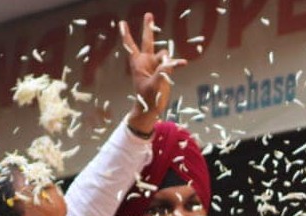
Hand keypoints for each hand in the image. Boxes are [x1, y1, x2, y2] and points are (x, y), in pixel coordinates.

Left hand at [121, 12, 185, 134]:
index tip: (122, 22)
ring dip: (168, 59)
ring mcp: (155, 66)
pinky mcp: (163, 71)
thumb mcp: (153, 86)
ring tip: (173, 66)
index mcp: (138, 63)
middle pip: (147, 41)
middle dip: (148, 28)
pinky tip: (183, 63)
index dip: (126, 34)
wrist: (150, 109)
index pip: (131, 45)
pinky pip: (171, 63)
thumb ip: (162, 72)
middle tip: (149, 15)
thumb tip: (169, 60)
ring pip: (163, 54)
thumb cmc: (147, 99)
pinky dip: (177, 63)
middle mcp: (146, 61)